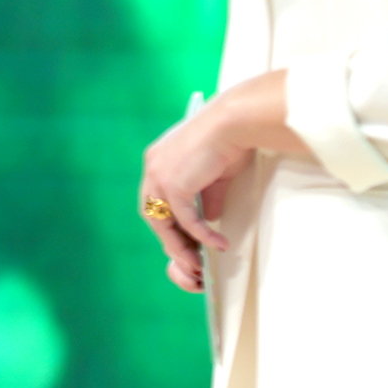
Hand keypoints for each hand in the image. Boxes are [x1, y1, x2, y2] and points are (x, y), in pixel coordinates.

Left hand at [139, 71, 311, 292]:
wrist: (235, 122)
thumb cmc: (229, 141)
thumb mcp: (214, 174)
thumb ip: (206, 196)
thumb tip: (209, 219)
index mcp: (158, 160)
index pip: (155, 201)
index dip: (167, 225)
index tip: (185, 243)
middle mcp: (152, 167)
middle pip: (153, 215)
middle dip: (170, 241)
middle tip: (190, 261)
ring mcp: (159, 175)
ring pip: (164, 223)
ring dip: (181, 247)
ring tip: (199, 265)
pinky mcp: (174, 184)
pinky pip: (187, 221)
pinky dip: (202, 236)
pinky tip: (219, 245)